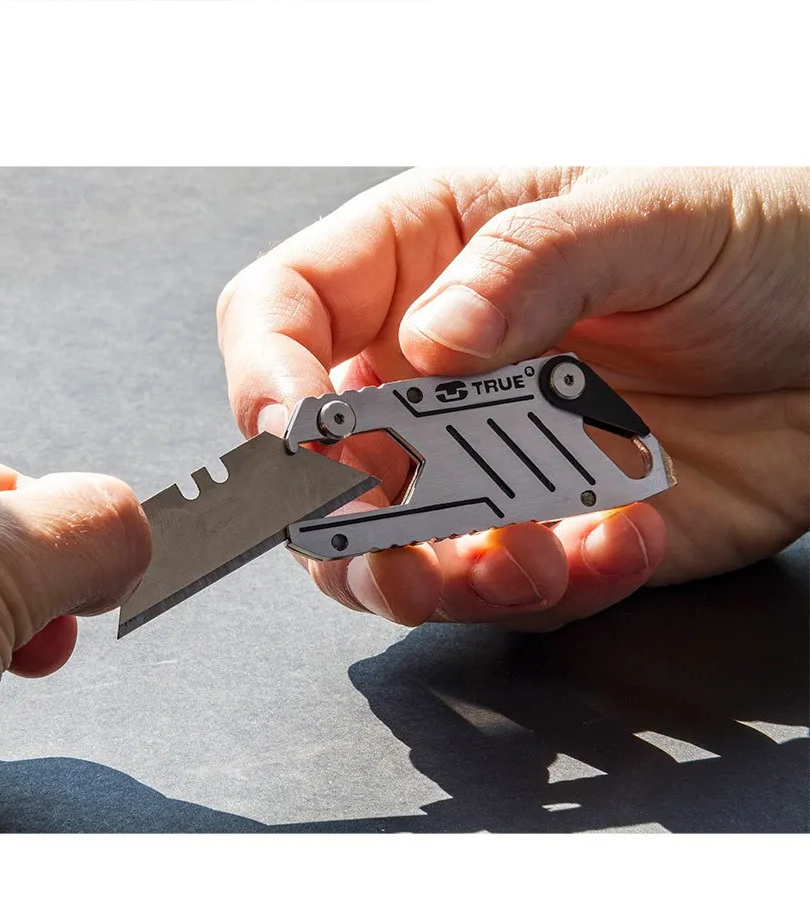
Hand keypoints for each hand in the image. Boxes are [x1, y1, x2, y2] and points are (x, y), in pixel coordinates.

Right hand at [217, 167, 808, 628]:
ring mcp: (481, 466)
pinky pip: (509, 589)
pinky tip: (620, 539)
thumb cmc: (756, 248)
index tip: (298, 431)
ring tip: (517, 563)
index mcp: (423, 266)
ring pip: (388, 551)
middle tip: (398, 535)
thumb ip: (528, 263)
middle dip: (338, 517)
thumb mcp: (648, 216)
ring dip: (431, 580)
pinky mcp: (543, 535)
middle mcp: (431, 377)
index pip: (282, 316)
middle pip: (315, 463)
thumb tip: (428, 341)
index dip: (266, 377)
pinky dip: (556, 587)